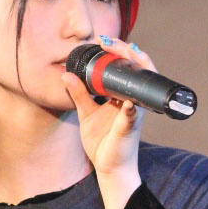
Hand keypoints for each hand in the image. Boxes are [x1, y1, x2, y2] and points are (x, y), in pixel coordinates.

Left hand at [61, 37, 155, 208]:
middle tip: (111, 41)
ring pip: (142, 89)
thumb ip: (79, 93)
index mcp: (125, 97)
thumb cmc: (102, 141)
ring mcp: (134, 115)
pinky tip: (128, 103)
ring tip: (127, 54)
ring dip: (135, 70)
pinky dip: (131, 110)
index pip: (129, 68)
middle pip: (140, 71)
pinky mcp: (129, 130)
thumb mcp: (87, 113)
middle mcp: (134, 102)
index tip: (105, 40)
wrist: (110, 168)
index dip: (121, 51)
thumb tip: (66, 75)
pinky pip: (132, 118)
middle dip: (129, 53)